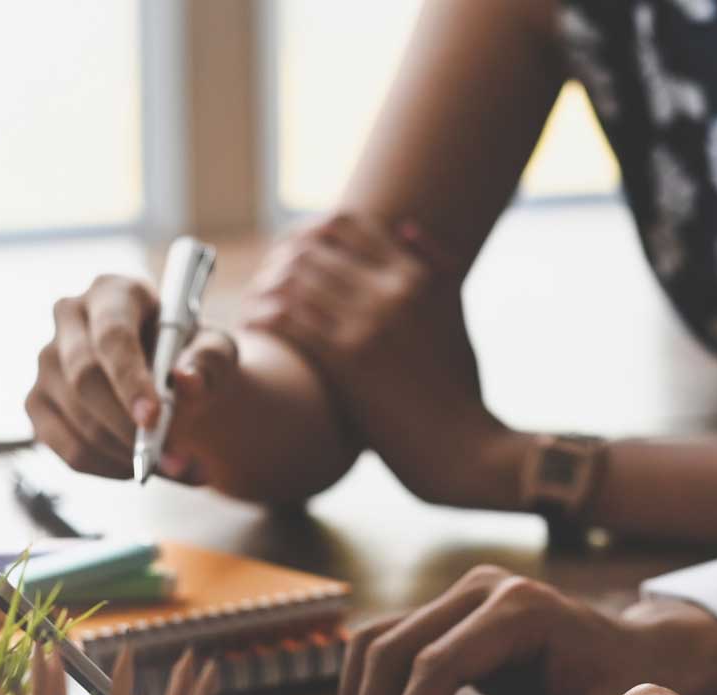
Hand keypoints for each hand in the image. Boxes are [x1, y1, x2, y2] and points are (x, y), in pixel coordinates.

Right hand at [26, 274, 237, 483]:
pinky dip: (108, 468)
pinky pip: (67, 448)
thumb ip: (209, 363)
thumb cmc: (193, 355)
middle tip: (173, 458)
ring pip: (77, 420)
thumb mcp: (216, 352)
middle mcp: (70, 319)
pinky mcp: (38, 403)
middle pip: (85, 380)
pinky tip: (139, 467)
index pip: (111, 335)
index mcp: (114, 293)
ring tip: (172, 466)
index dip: (129, 380)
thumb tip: (186, 382)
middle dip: (130, 427)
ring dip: (127, 455)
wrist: (175, 377)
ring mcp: (46, 361)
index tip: (153, 419)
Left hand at [243, 214, 524, 506]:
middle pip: (312, 248)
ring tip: (255, 307)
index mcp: (415, 277)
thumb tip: (406, 227)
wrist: (462, 447)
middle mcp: (391, 290)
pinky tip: (256, 329)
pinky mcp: (349, 359)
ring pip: (294, 279)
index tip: (291, 257)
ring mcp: (369, 322)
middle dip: (279, 262)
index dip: (309, 234)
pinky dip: (264, 317)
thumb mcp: (456, 318)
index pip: (346, 224)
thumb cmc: (459, 390)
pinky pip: (288, 318)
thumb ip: (439, 269)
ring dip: (266, 288)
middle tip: (262, 285)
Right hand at [337, 565, 716, 694]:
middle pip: (393, 649)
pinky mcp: (446, 609)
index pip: (436, 664)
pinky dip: (366, 691)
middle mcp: (484, 587)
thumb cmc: (626, 693)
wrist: (639, 652)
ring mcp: (461, 592)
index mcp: (522, 609)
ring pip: (374, 642)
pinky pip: (382, 643)